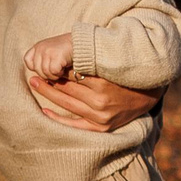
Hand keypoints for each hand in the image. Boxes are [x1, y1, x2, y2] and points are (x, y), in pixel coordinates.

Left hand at [23, 33, 73, 82]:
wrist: (83, 44)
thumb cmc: (68, 52)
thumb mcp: (51, 54)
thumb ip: (43, 62)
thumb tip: (35, 81)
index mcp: (38, 46)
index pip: (28, 61)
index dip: (37, 68)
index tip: (49, 66)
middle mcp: (40, 47)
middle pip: (37, 70)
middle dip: (47, 74)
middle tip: (57, 70)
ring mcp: (47, 51)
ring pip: (45, 73)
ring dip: (54, 75)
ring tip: (61, 69)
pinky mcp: (55, 56)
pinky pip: (52, 72)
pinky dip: (59, 74)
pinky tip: (64, 68)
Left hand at [26, 72, 158, 132]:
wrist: (147, 96)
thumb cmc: (124, 75)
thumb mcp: (110, 64)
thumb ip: (90, 59)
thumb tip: (65, 53)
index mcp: (103, 81)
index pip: (73, 73)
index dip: (57, 67)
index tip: (46, 62)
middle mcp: (101, 100)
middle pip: (67, 88)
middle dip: (49, 79)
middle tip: (33, 73)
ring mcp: (100, 116)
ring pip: (67, 103)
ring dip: (48, 94)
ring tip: (35, 84)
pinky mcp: (101, 127)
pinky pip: (74, 125)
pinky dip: (57, 118)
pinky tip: (44, 111)